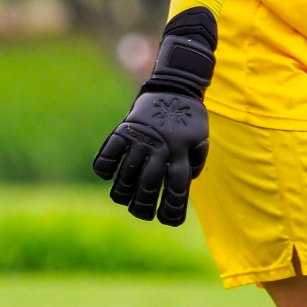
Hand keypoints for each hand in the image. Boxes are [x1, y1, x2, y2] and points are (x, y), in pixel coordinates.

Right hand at [93, 90, 208, 223]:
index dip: (172, 208)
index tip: (169, 220)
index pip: (177, 188)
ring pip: (127, 174)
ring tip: (122, 198)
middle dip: (143, 206)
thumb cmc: (189, 117)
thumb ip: (195, 161)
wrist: (175, 86)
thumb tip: (186, 181)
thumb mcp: (201, 138)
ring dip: (122, 192)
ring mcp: (142, 138)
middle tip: (141, 213)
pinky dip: (104, 166)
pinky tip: (107, 175)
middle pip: (148, 186)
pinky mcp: (125, 128)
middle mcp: (161, 148)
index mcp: (181, 152)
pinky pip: (109, 152)